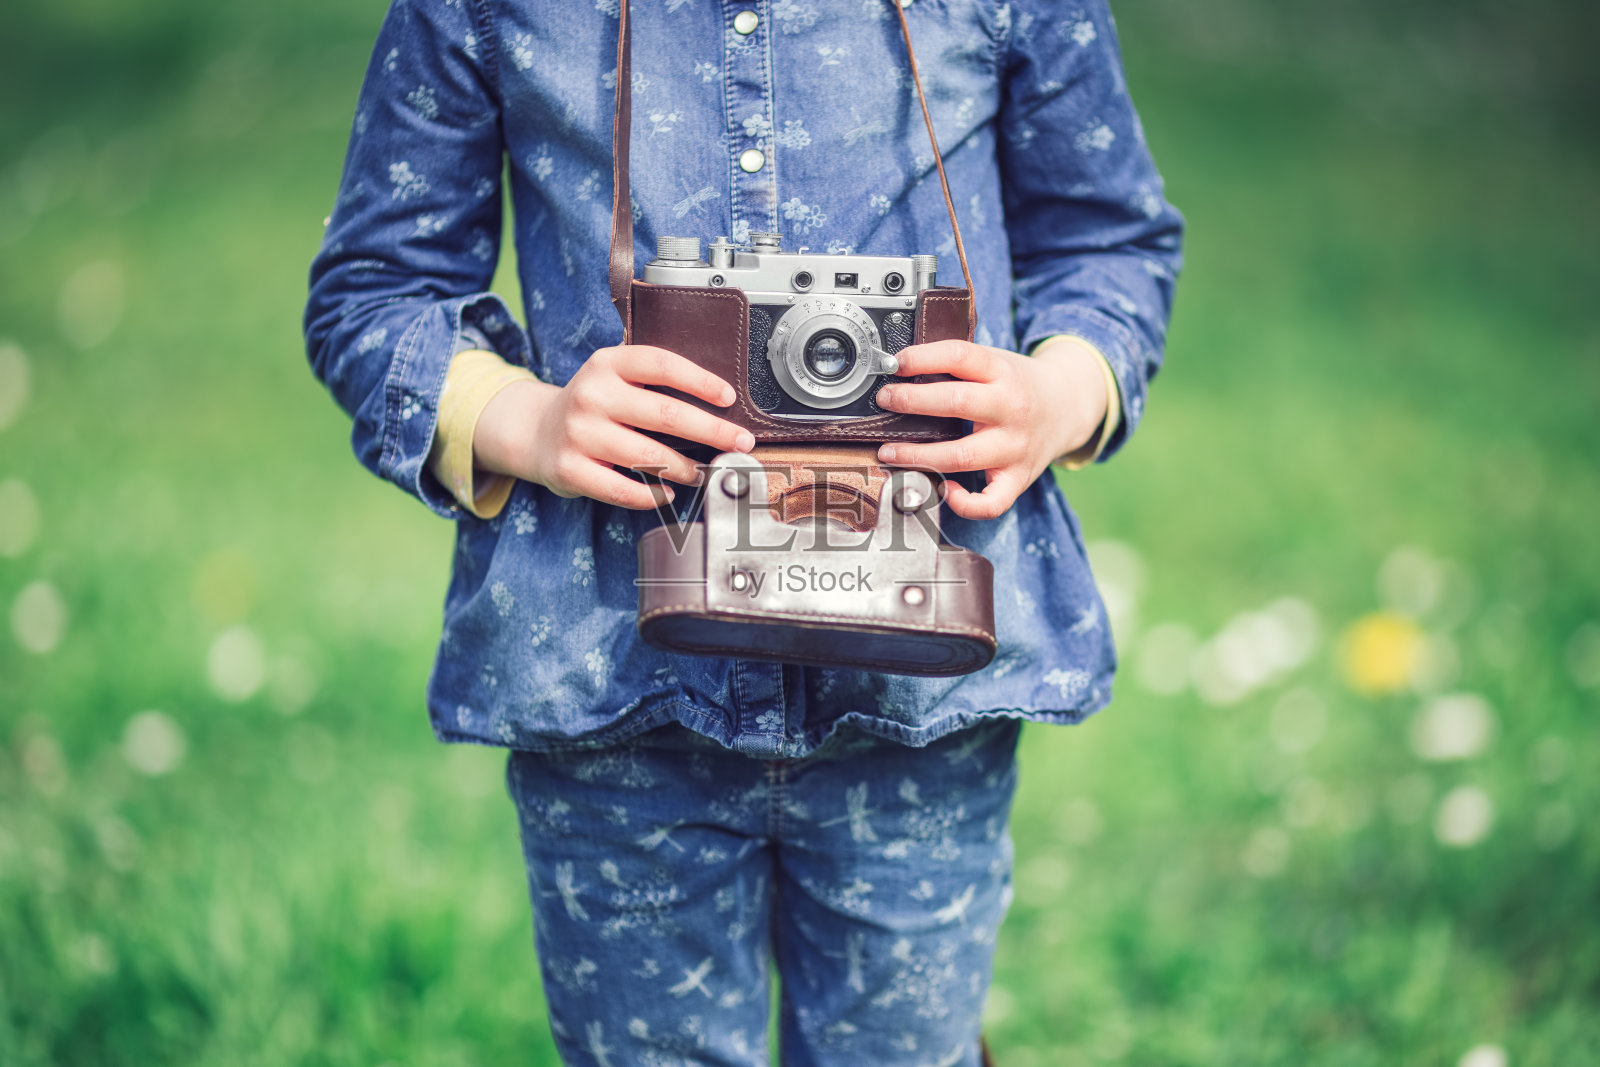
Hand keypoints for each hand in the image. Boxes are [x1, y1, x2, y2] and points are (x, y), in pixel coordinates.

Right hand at [472, 345, 755, 509]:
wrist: (536, 431)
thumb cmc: (594, 407)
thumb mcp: (615, 380)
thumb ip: (654, 386)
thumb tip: (719, 410)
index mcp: (607, 364)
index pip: (662, 365)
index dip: (700, 380)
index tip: (729, 398)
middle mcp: (592, 394)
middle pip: (666, 414)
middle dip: (712, 431)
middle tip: (740, 443)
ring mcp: (578, 433)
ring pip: (648, 455)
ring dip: (684, 468)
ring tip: (701, 473)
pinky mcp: (569, 469)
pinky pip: (622, 489)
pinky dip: (651, 496)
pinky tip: (667, 493)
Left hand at [874, 337, 1109, 519]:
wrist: (1067, 407)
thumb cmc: (1018, 385)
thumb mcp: (997, 361)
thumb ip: (959, 364)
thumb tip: (901, 369)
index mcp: (1004, 372)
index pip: (961, 356)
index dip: (923, 358)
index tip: (897, 364)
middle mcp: (1012, 409)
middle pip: (957, 403)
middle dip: (912, 402)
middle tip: (886, 401)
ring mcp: (1016, 447)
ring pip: (962, 456)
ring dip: (919, 456)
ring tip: (889, 452)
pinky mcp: (1019, 478)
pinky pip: (991, 502)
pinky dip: (965, 503)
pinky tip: (944, 489)